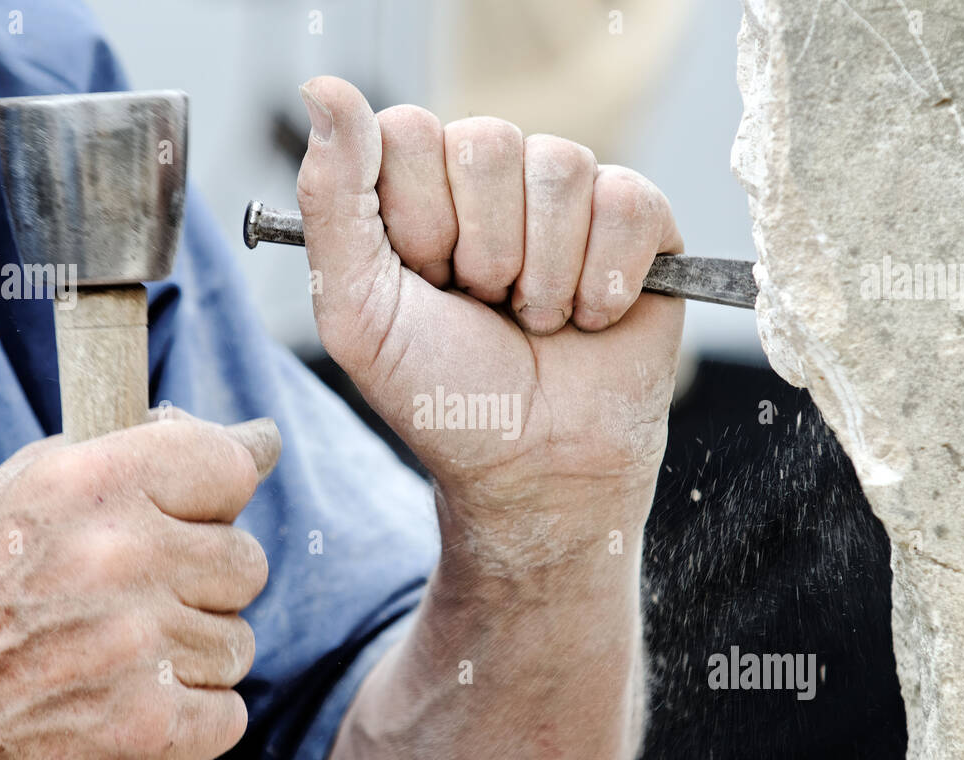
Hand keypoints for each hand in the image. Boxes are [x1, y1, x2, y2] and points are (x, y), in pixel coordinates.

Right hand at [0, 412, 277, 759]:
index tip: (201, 515)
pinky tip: (128, 706)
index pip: (227, 467)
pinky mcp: (151, 729)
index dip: (218, 497)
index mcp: (88, 486)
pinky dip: (189, 717)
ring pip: (237, 642)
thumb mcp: (19, 493)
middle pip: (245, 562)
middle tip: (137, 603)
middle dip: (203, 585)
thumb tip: (258, 441)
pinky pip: (228, 711)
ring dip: (192, 655)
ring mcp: (139, 648)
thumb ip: (134, 453)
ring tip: (120, 660)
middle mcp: (119, 559)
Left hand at [296, 76, 683, 517]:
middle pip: (486, 141)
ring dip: (544, 276)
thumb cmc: (446, 396)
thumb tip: (324, 88)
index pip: (407, 130)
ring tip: (537, 321)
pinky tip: (592, 319)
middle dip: (483, 253)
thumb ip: (331, 201)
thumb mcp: (359, 311)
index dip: (417, 218)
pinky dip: (606, 280)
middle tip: (486, 307)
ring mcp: (569, 196)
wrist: (536, 467)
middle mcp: (494, 180)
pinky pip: (628, 199)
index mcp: (420, 190)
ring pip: (561, 167)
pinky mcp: (640, 220)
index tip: (425, 283)